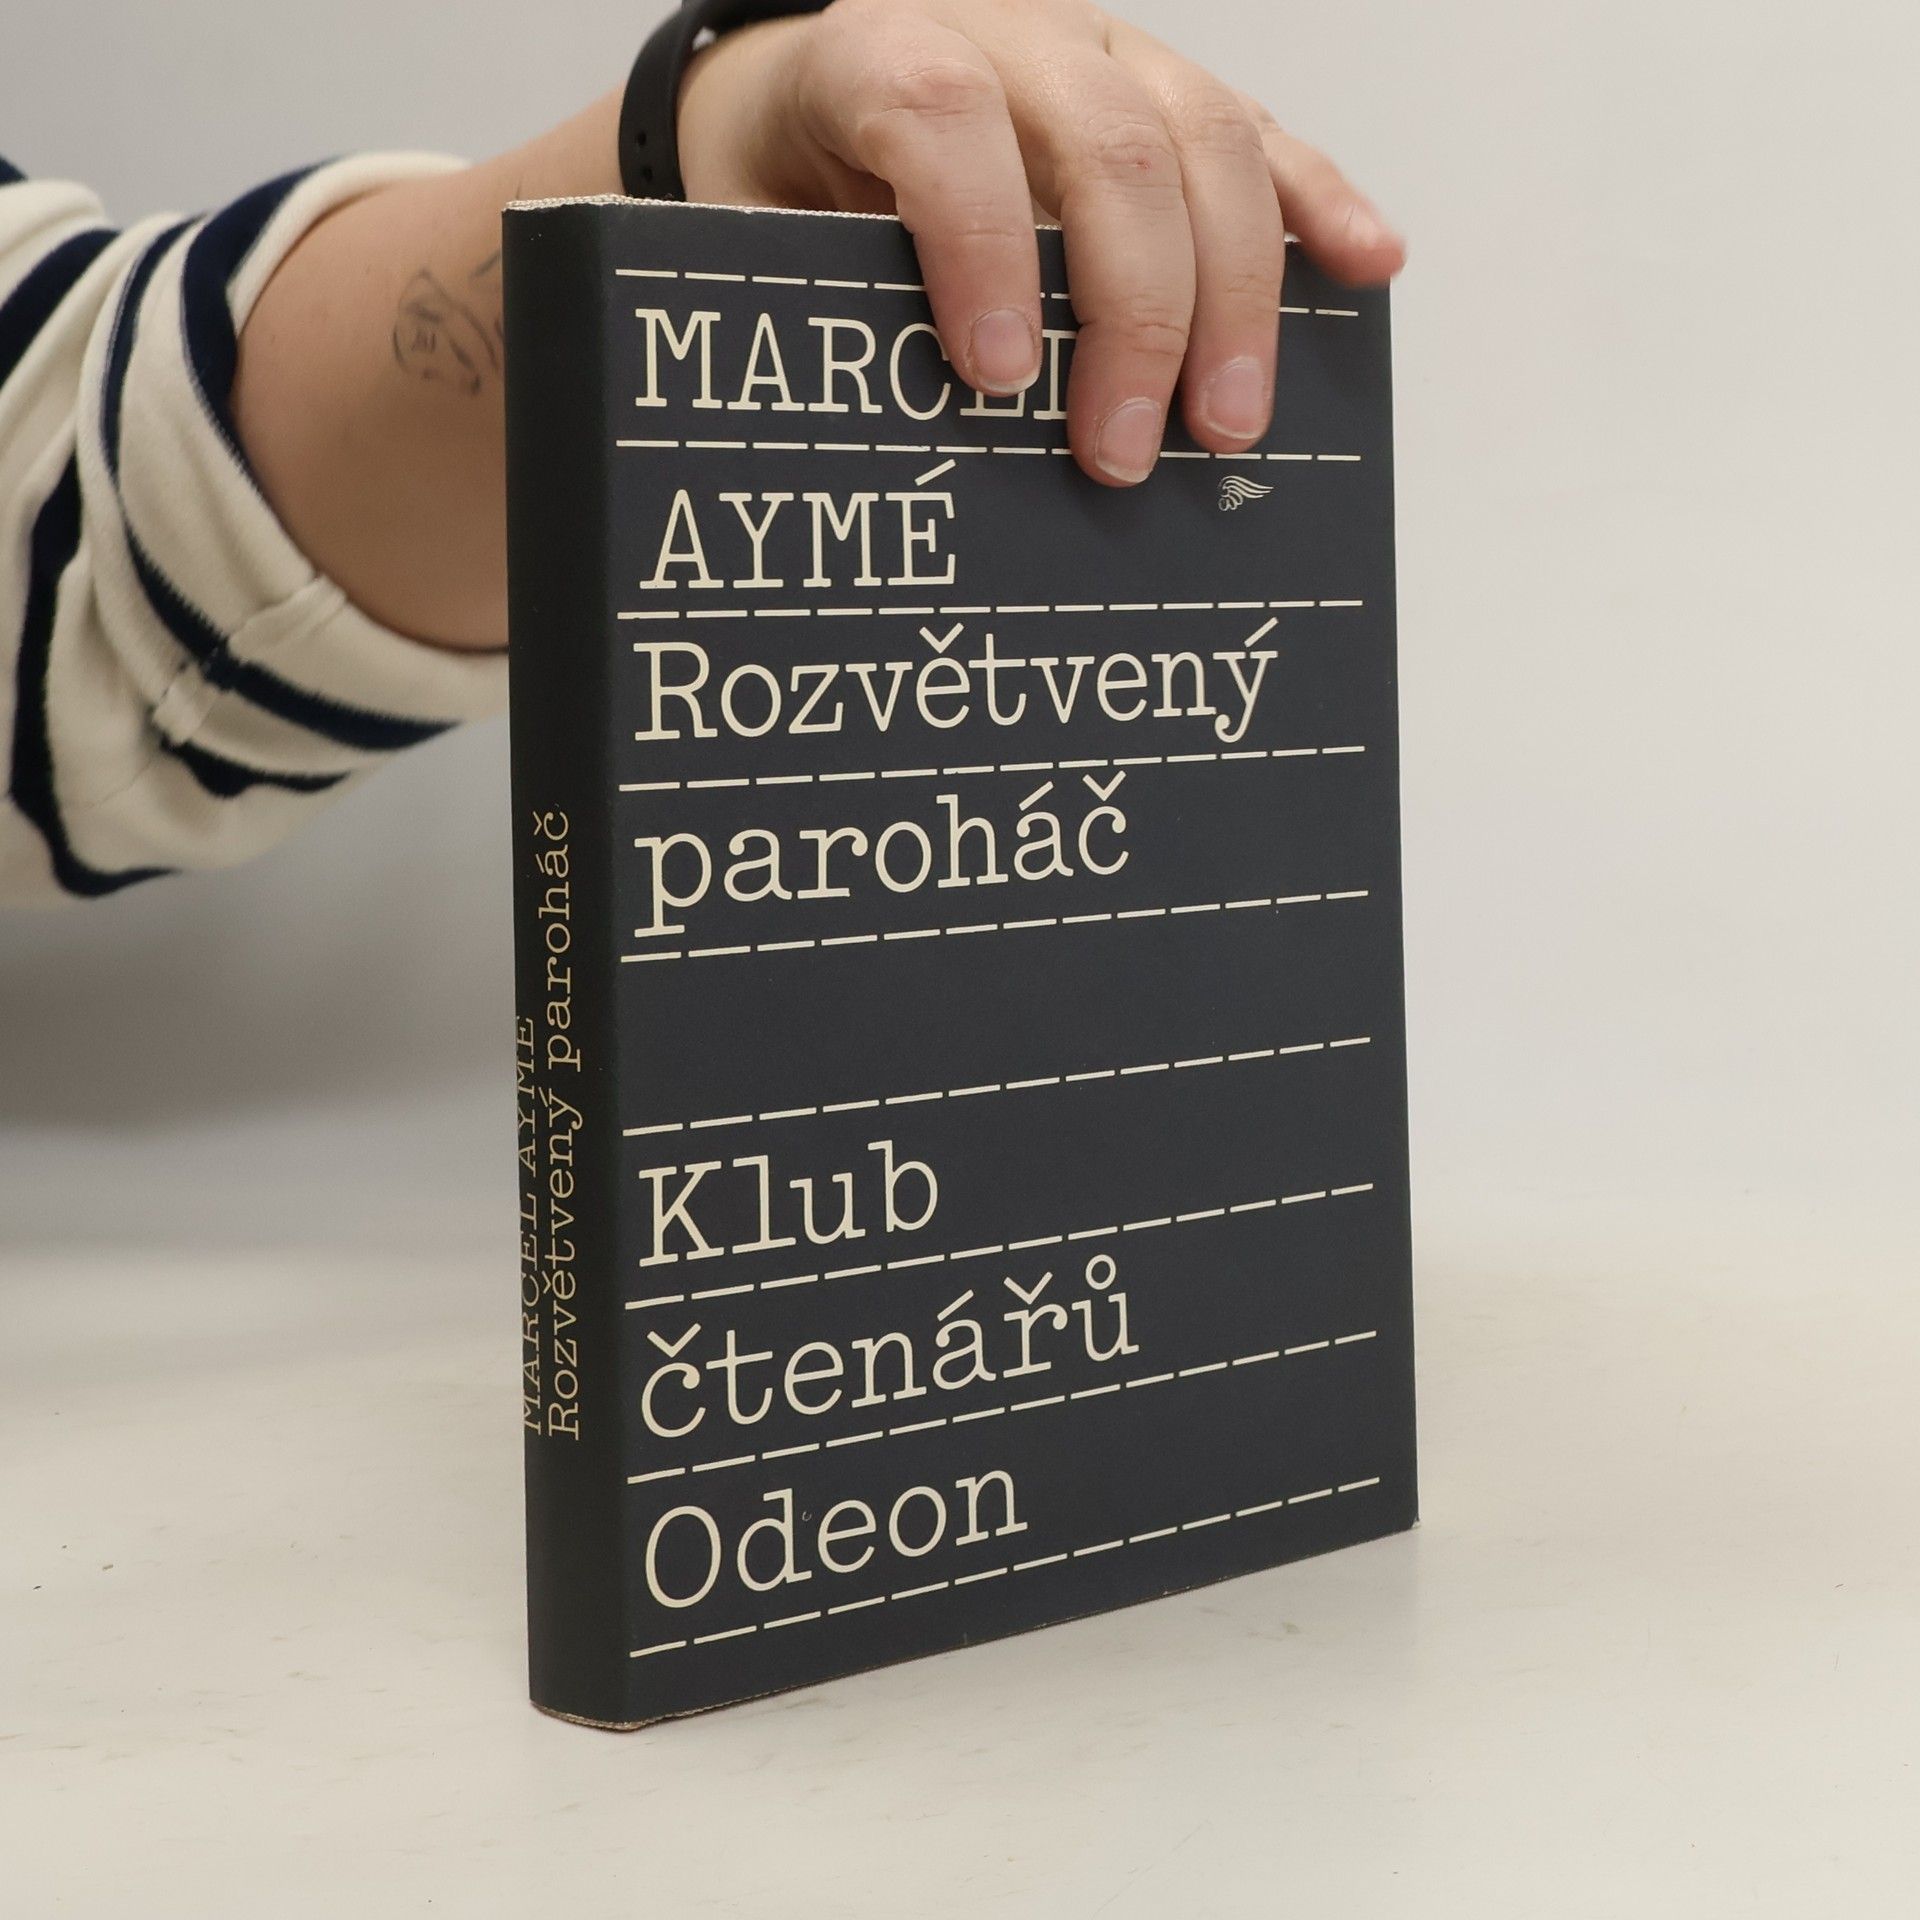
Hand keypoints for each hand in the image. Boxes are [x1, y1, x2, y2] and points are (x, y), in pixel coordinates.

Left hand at [678, 0, 1404, 485]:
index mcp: (878, 47)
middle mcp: (1007, 30)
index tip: (995, 375)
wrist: (815, 98)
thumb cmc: (792, 184)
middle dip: (1135, 313)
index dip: (979, 243)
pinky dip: (1317, 203)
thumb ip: (821, 300)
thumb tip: (900, 433)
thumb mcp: (759, 238)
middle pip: (1108, 143)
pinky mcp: (1165, 88)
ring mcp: (1102, 50)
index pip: (941, 115)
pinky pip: (1258, 134)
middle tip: (1122, 451)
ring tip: (1229, 425)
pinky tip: (1367, 264)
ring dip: (1234, 293)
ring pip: (1204, 136)